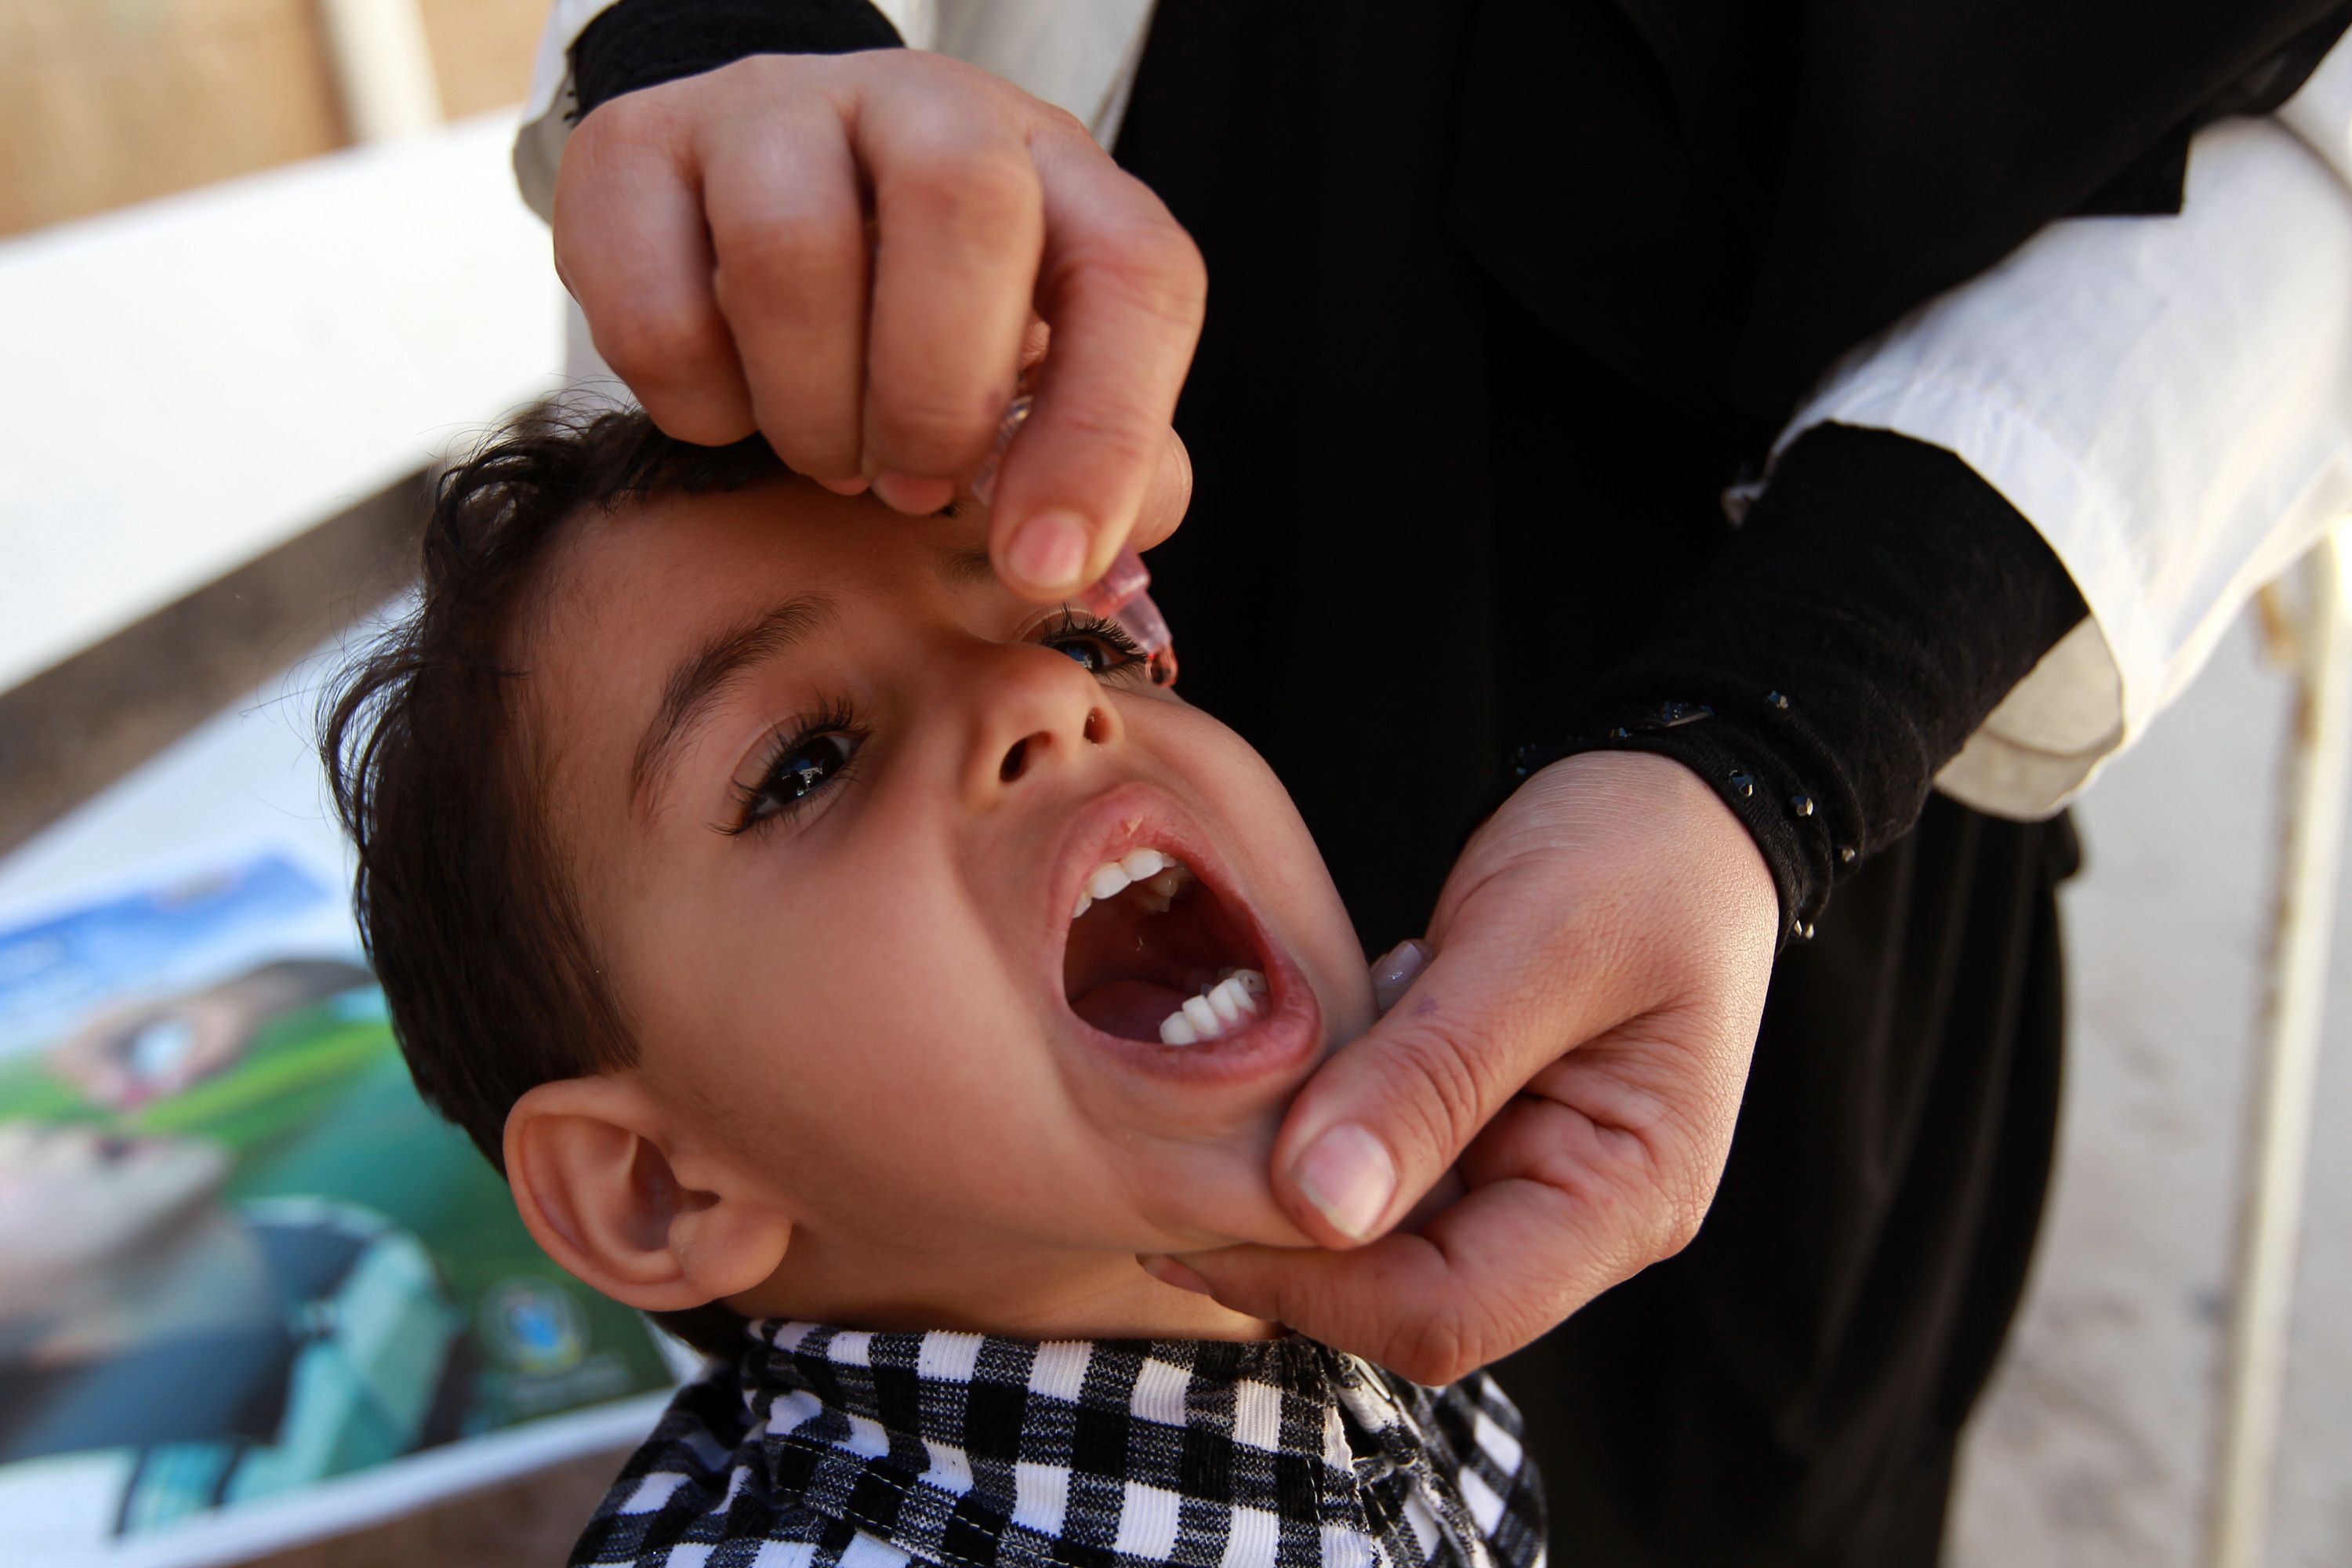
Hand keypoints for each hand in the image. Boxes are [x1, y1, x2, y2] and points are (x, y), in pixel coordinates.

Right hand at [554, 51, 1201, 598]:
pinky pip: (656, 307)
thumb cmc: (925, 326)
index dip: (1104, 437)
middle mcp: (925, 108)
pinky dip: (699, 404)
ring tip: (828, 454)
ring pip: (791, 248)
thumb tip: (1068, 556)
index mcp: (1058, 174)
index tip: (1043, 563)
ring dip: (813, 412)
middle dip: (936, 401)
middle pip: (963, 207)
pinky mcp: (637, 148)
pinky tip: (735, 404)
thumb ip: (1086, 464)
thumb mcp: (1033, 383)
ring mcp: (773, 109)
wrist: (754, 208)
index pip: (1136, 273)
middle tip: (912, 488)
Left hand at [1145, 751, 1779, 1384]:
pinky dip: (1315, 1122)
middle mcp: (1576, 1219)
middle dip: (1287, 1239)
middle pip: (1401, 1296)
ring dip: (1289, 1178)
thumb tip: (1319, 1206)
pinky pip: (1373, 1165)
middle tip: (1172, 1155)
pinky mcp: (1475, 1133)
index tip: (1194, 1216)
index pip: (1449, 1312)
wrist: (1673, 800)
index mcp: (1625, 1201)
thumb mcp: (1535, 944)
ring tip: (1215, 1096)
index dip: (1312, 1285)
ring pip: (1372, 1236)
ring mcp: (1524, 1179)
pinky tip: (1284, 1060)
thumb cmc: (1637, 855)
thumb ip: (1432, 1073)